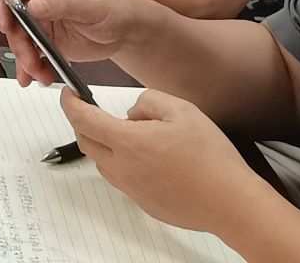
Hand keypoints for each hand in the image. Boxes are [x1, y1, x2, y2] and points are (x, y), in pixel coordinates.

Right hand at [0, 0, 154, 85]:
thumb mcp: (91, 2)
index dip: (1, 4)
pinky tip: (37, 77)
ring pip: (19, 39)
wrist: (128, 30)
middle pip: (11, 17)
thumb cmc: (114, 6)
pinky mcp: (46, 40)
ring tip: (39, 73)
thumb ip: (61, 2)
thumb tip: (32, 5)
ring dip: (25, 58)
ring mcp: (41, 20)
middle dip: (17, 41)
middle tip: (29, 59)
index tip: (5, 25)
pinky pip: (31, 53)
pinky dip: (31, 67)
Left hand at [62, 88, 264, 235]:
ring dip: (103, 146)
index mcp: (127, 143)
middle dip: (82, 123)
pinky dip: (122, 165)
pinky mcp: (144, 204)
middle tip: (93, 111)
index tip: (68, 94)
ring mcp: (132, 190)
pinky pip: (122, 180)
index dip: (70, 104)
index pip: (82, 119)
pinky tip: (149, 160)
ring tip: (130, 135)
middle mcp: (122, 169)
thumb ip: (148, 102)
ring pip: (102, 163)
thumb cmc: (210, 158)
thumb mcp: (180, 110)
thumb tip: (132, 113)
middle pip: (85, 142)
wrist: (231, 202)